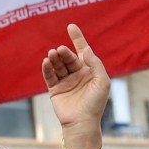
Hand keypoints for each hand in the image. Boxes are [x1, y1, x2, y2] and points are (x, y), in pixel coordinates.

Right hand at [43, 22, 111, 148]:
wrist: (82, 123)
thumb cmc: (96, 103)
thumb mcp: (102, 81)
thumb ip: (95, 63)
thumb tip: (85, 50)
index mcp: (89, 71)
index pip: (82, 51)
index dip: (77, 38)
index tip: (71, 26)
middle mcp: (77, 74)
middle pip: (68, 58)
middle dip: (64, 53)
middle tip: (59, 50)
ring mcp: (65, 82)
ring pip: (58, 65)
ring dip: (54, 58)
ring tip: (52, 54)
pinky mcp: (55, 90)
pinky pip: (49, 76)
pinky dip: (47, 68)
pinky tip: (46, 62)